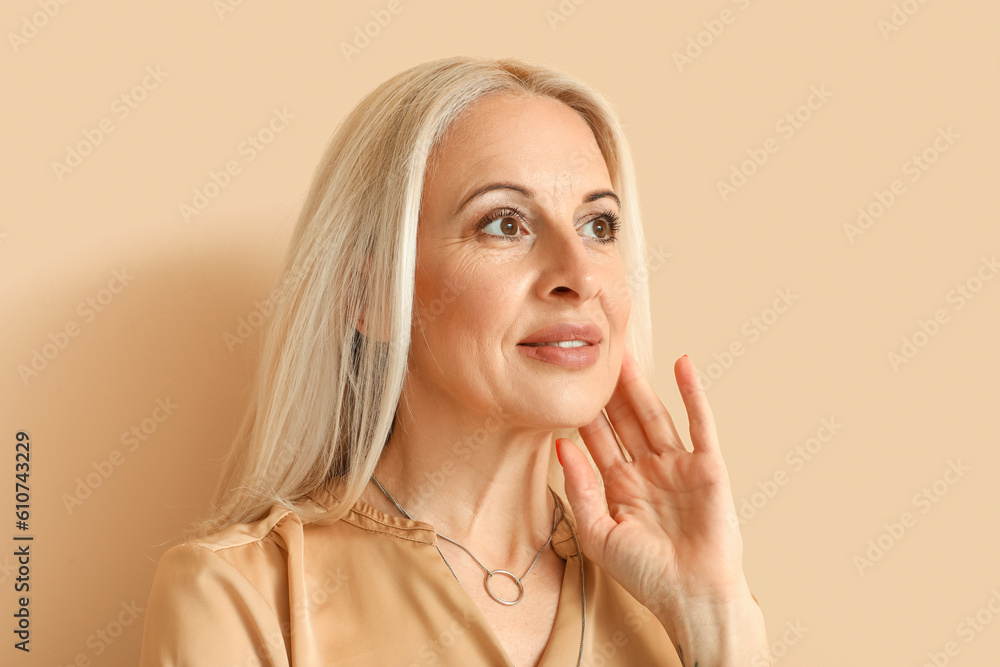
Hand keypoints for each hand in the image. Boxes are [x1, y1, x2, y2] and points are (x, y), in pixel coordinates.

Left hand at [557, 349, 751, 616]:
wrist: (691, 597)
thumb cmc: (645, 575)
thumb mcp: (598, 532)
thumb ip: (580, 488)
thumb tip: (559, 445)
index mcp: (620, 486)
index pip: (597, 439)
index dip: (582, 411)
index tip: (565, 380)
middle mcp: (648, 470)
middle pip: (623, 420)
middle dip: (608, 389)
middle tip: (592, 352)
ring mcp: (678, 466)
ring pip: (654, 415)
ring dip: (640, 384)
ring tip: (624, 352)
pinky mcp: (708, 466)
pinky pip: (700, 423)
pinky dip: (693, 393)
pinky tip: (683, 363)